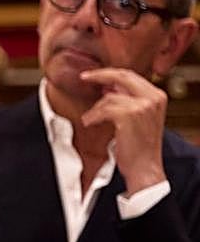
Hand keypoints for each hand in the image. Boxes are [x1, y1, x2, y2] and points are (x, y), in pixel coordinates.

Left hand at [79, 68, 167, 194]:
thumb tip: (108, 88)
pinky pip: (104, 109)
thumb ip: (128, 101)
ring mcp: (143, 105)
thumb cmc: (139, 147)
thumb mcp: (138, 118)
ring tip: (90, 120)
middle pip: (122, 77)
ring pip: (109, 98)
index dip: (110, 74)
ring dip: (95, 109)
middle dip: (100, 75)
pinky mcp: (129, 115)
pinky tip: (89, 123)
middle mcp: (153, 97)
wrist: (144, 167)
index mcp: (157, 96)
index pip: (131, 76)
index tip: (94, 75)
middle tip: (83, 77)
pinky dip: (93, 116)